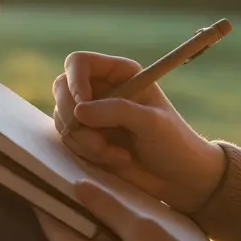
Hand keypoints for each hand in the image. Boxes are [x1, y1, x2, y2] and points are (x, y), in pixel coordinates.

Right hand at [52, 51, 225, 213]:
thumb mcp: (151, 122)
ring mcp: (91, 114)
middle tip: (98, 142)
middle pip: (62, 89)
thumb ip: (116, 111)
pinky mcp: (87, 138)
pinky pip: (68, 140)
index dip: (74, 81)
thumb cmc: (172, 142)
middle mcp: (101, 89)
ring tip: (119, 155)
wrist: (178, 177)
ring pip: (63, 119)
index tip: (81, 106)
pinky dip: (86, 153)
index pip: (79, 62)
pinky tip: (116, 159)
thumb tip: (78, 110)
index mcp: (119, 73)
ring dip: (85, 141)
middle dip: (74, 119)